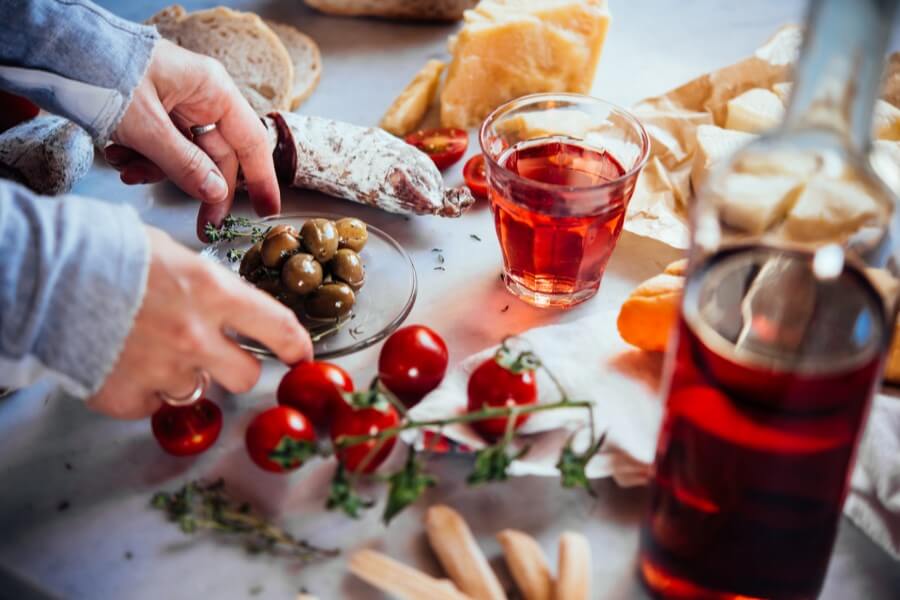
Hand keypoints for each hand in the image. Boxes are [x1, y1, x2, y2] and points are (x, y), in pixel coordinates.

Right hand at [87, 227, 311, 418]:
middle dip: (238, 369)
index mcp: (213, 292)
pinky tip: (124, 363)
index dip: (296, 346)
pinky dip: (143, 391)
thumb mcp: (170, 253)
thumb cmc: (103, 250)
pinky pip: (152, 405)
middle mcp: (196, 336)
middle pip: (247, 376)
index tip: (301, 355)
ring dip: (184, 375)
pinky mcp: (128, 396)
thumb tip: (221, 304)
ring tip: (152, 349)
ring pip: (197, 391)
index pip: (278, 327)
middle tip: (218, 356)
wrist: (43, 275)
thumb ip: (204, 286)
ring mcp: (163, 370)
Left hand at [105, 39, 278, 238]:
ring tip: (129, 167)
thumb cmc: (105, 72)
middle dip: (201, 188)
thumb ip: (185, 164)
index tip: (267, 211)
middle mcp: (202, 97)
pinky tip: (121, 156)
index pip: (250, 142)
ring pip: (186, 156)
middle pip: (218, 156)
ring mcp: (178, 105)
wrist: (57, 49)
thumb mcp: (146, 127)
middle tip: (202, 226)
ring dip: (160, 170)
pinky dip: (143, 159)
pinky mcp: (155, 113)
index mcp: (213, 90)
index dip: (263, 179)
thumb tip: (216, 194)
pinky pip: (163, 149)